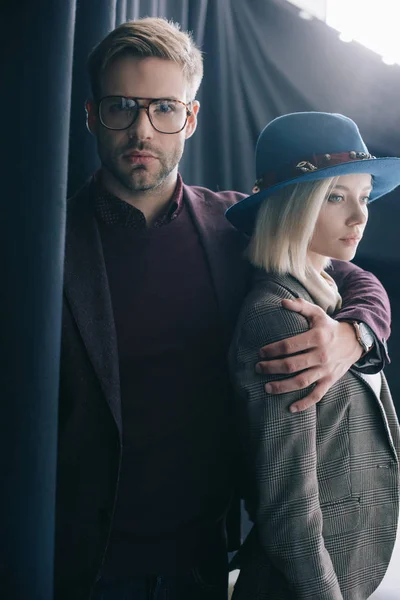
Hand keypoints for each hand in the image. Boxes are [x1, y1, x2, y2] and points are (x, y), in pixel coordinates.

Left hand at [256, 298, 362, 412]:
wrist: (355, 341)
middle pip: (291, 365)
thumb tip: (281, 302)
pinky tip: (290, 408)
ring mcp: (326, 370)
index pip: (289, 346)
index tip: (260, 353)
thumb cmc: (329, 327)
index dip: (272, 350)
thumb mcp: (317, 313)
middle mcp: (321, 355)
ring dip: (282, 387)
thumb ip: (300, 306)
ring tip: (266, 388)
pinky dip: (304, 403)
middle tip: (258, 368)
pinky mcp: (330, 381)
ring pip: (301, 382)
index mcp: (316, 337)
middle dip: (271, 368)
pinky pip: (316, 395)